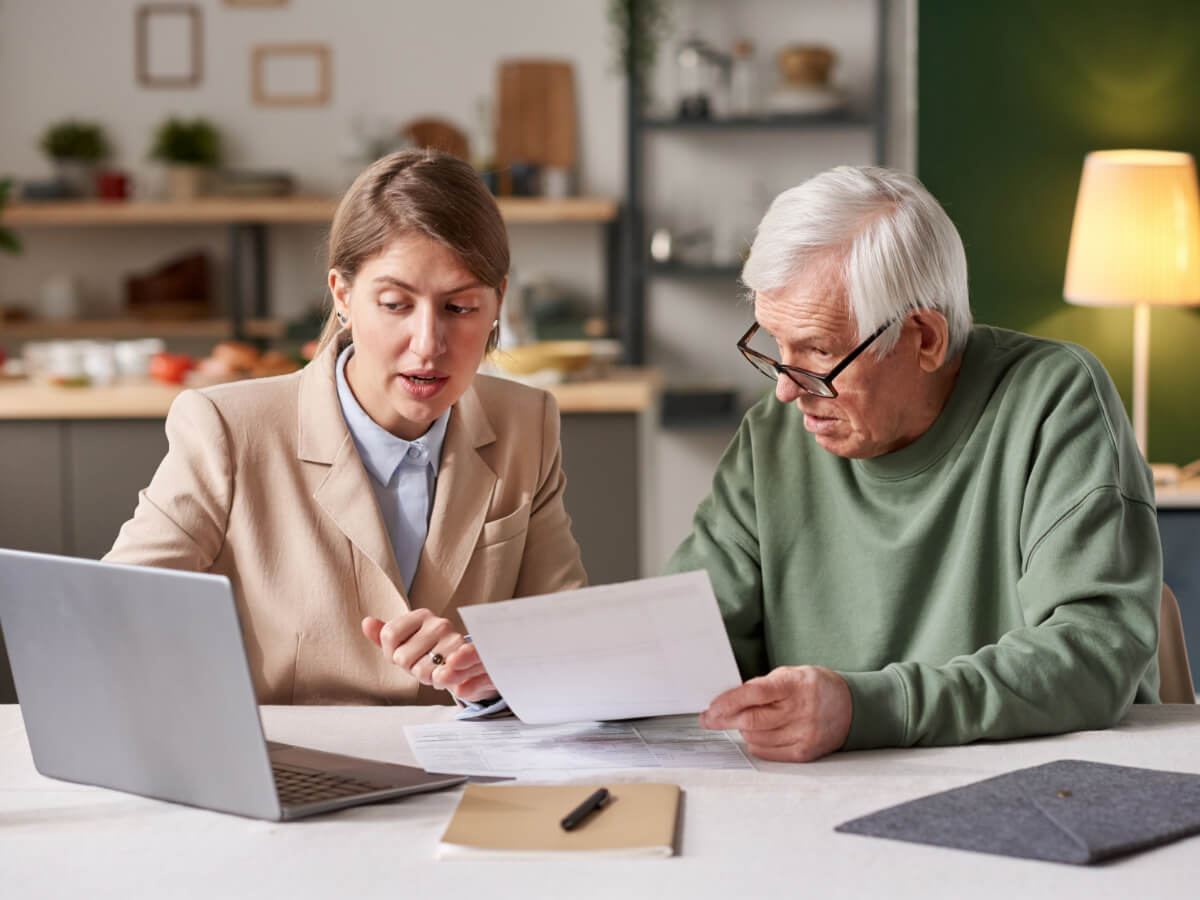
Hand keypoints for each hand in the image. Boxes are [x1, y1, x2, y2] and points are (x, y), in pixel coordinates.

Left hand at [361, 611, 498, 702]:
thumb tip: (366, 622)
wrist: (463, 666)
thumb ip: (384, 634)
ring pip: (420, 671)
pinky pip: (440, 675)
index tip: (405, 653)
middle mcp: (439, 623)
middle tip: (423, 664)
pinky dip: (439, 679)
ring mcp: (454, 640)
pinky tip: (442, 677)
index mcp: (421, 615)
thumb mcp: (404, 643)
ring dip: (425, 677)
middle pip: (401, 656)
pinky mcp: (467, 659)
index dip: (391, 652)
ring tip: (435, 671)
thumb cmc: (429, 653)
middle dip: (410, 667)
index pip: (389, 635)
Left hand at [699, 665, 852, 762]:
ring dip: (742, 730)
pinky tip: (757, 734)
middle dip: (725, 720)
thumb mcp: (790, 675)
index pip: (755, 693)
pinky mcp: (804, 753)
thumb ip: (762, 687)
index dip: (729, 701)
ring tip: (743, 722)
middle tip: (709, 719)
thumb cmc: (813, 687)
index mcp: (796, 685)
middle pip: (752, 720)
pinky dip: (755, 743)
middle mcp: (801, 711)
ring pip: (756, 738)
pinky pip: (767, 752)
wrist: (849, 707)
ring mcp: (804, 734)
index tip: (712, 707)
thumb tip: (728, 702)